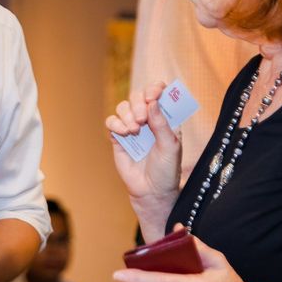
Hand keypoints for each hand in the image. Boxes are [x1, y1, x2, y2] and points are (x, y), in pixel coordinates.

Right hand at [105, 81, 181, 240]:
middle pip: (137, 96)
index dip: (155, 89)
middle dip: (138, 103)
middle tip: (142, 118)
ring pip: (123, 107)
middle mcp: (148, 120)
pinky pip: (111, 122)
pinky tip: (124, 133)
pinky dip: (116, 123)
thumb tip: (152, 102)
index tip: (153, 96)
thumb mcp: (170, 146)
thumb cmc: (166, 170)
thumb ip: (161, 124)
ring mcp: (132, 128)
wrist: (152, 192)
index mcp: (165, 118)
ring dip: (127, 114)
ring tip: (134, 130)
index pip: (159, 93)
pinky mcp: (118, 139)